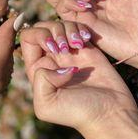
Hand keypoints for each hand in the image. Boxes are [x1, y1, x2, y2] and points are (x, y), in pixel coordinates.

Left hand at [20, 20, 137, 132]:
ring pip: (60, 24)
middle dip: (54, 31)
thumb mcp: (46, 105)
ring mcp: (69, 52)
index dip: (38, 36)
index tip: (53, 48)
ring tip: (78, 46)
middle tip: (66, 48)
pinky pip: (78, 27)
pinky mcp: (87, 49)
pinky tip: (86, 41)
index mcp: (36, 70)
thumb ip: (39, 80)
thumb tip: (57, 62)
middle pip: (43, 27)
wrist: (110, 113)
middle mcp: (51, 59)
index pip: (27, 39)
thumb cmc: (78, 114)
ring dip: (69, 29)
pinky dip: (81, 28)